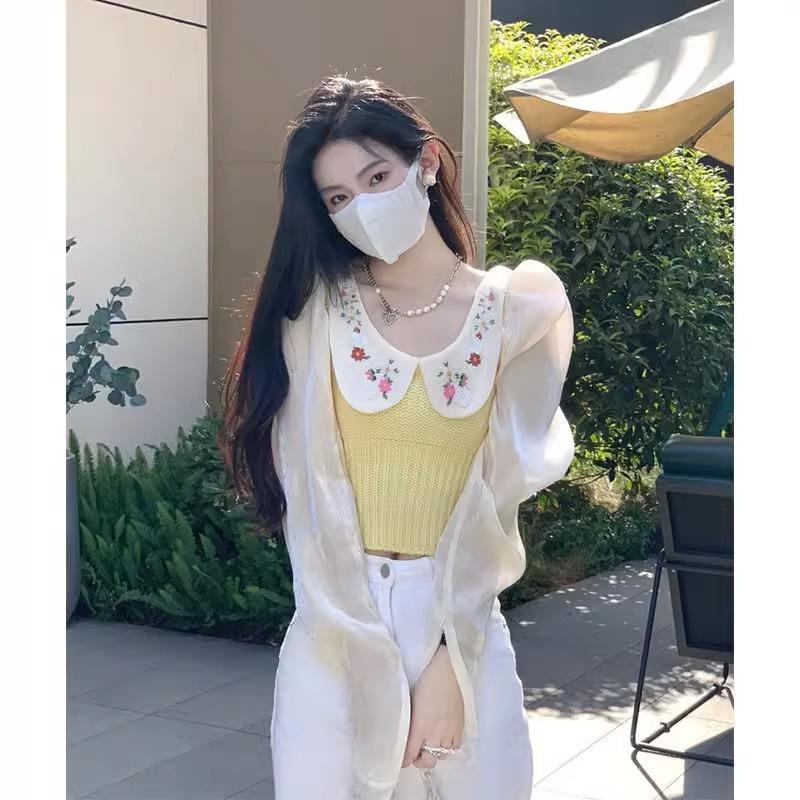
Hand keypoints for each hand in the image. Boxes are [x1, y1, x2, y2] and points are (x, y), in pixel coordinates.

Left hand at [402, 644, 463, 768]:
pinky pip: (455, 747)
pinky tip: (444, 737)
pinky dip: (448, 746)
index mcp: (419, 727)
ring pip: (442, 755)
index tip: (399, 759)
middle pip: (427, 761)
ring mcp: (449, 732)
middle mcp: (435, 735)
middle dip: (419, 760)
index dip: (403, 760)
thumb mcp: (411, 702)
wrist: (448, 671)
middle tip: (415, 752)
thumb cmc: (426, 681)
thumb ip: (408, 722)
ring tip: (430, 742)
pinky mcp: (460, 727)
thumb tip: (405, 733)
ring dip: (434, 752)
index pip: (409, 755)